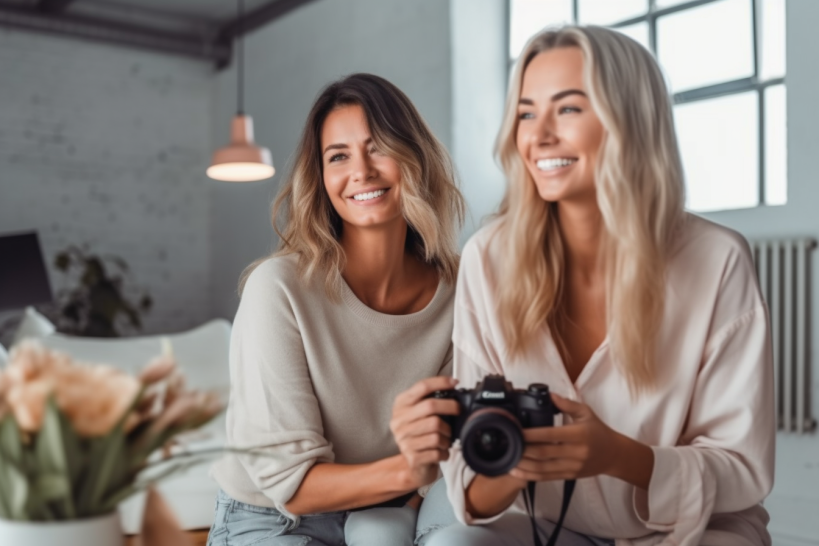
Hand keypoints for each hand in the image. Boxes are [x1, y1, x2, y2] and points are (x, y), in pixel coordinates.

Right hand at [390, 376, 459, 487]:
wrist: (414, 464)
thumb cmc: (421, 435)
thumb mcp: (419, 414)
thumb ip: (430, 401)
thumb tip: (454, 388)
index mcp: (401, 406)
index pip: (421, 387)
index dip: (440, 382)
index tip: (454, 382)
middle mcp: (399, 421)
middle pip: (431, 406)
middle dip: (450, 407)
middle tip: (458, 410)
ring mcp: (403, 440)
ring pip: (437, 431)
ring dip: (447, 436)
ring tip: (446, 439)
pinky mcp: (412, 457)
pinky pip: (437, 450)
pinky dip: (445, 451)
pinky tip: (441, 451)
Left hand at [509, 393, 631, 482]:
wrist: (614, 454)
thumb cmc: (598, 431)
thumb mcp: (586, 413)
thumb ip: (567, 404)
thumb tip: (550, 395)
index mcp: (579, 434)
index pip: (551, 435)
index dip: (532, 434)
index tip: (517, 431)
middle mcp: (576, 452)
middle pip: (544, 453)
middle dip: (523, 450)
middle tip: (507, 445)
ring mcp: (573, 466)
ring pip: (544, 468)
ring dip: (524, 465)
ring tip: (508, 460)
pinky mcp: (570, 476)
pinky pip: (547, 477)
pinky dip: (531, 476)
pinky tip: (518, 472)